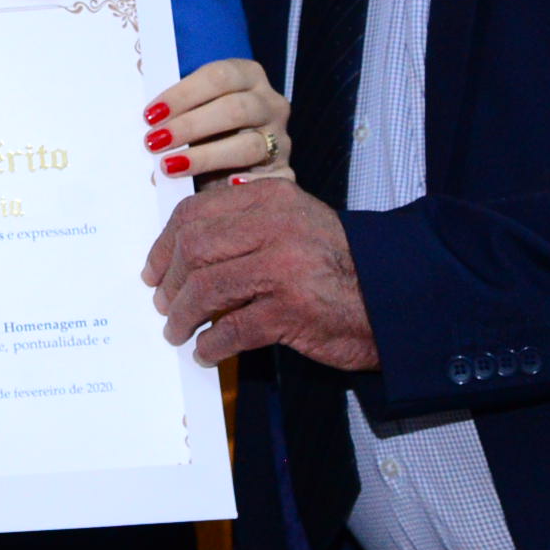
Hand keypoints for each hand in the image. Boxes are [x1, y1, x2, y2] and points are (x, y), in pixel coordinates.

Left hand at [141, 175, 376, 368]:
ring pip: (205, 289)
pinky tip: (207, 351)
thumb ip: (246, 224)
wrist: (395, 297)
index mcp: (271, 198)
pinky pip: (231, 329)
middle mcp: (275, 227)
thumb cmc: (339, 264)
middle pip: (193, 251)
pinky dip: (211, 344)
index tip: (153, 270)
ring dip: (183, 316)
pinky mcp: (291, 311)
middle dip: (169, 283)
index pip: (195, 214)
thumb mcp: (294, 223)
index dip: (164, 245)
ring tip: (178, 331)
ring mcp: (283, 268)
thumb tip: (184, 248)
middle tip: (164, 304)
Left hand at [142, 58, 291, 184]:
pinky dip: (250, 185)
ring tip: (169, 166)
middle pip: (235, 109)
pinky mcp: (284, 173)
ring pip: (249, 146)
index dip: (183, 94)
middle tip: (154, 141)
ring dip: (205, 157)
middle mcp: (271, 104)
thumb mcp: (193, 109)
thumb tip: (146, 103)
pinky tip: (226, 187)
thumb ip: (175, 109)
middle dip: (190, 126)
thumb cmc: (205, 128)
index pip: (219, 76)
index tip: (151, 115)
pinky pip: (275, 180)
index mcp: (248, 76)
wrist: (232, 162)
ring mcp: (281, 140)